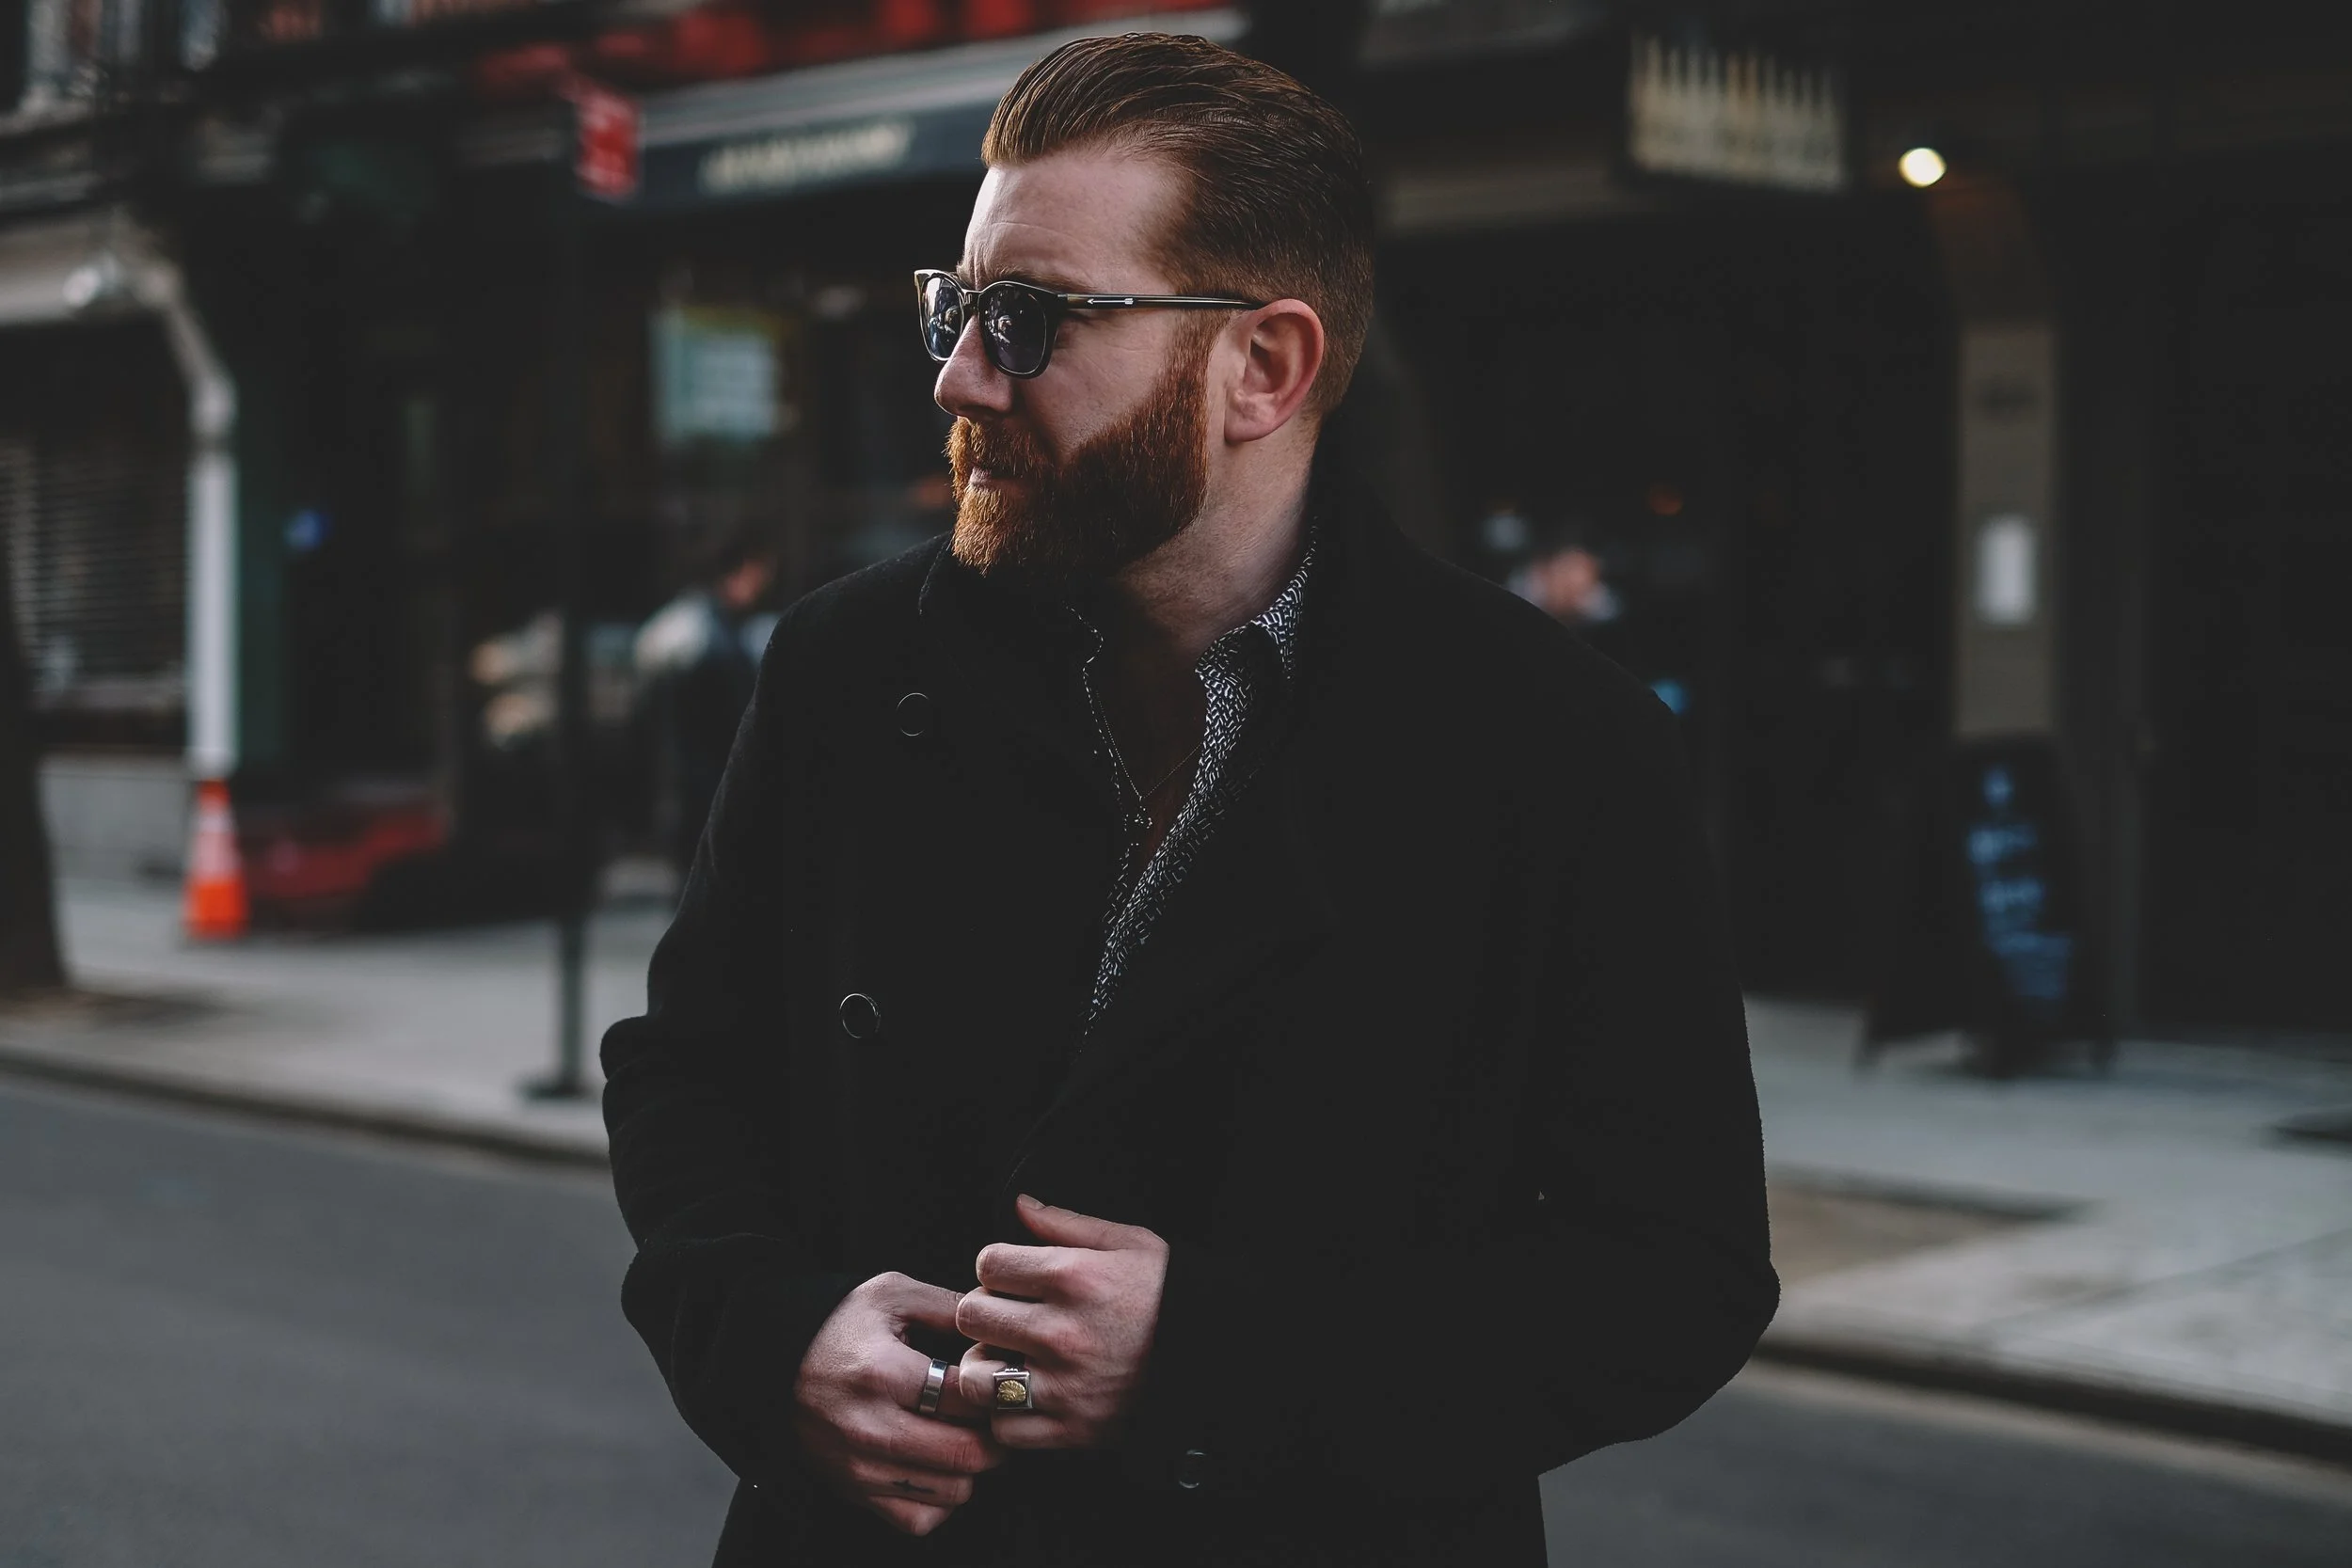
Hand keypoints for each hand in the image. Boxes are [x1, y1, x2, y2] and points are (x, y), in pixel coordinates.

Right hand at [792, 1271, 1007, 1536]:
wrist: (772, 1360)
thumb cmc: (839, 1322)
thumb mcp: (891, 1294)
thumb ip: (949, 1307)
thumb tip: (1000, 1328)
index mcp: (881, 1373)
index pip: (967, 1397)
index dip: (995, 1388)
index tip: (998, 1380)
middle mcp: (868, 1428)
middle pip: (968, 1453)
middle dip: (996, 1434)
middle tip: (995, 1415)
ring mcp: (859, 1467)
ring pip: (952, 1491)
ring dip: (970, 1467)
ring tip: (964, 1435)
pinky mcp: (853, 1492)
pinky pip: (918, 1519)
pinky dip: (939, 1499)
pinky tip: (936, 1465)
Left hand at [954, 1194, 1169, 1449]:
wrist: (1220, 1358)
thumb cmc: (1173, 1297)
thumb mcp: (1132, 1243)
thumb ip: (1068, 1223)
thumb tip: (1019, 1206)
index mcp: (1074, 1276)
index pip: (988, 1263)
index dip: (998, 1268)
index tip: (1015, 1278)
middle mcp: (1062, 1330)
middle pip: (972, 1314)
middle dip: (987, 1312)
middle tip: (1010, 1318)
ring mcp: (1064, 1384)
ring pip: (976, 1377)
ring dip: (987, 1367)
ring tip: (1011, 1359)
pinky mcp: (1072, 1428)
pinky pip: (1004, 1427)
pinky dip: (1009, 1416)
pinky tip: (1028, 1396)